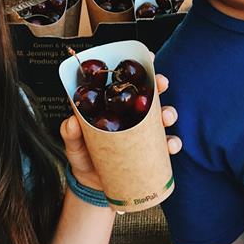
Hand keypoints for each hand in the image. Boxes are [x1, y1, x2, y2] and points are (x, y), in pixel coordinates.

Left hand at [60, 72, 180, 190]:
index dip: (139, 66)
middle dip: (159, 85)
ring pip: (162, 116)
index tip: (147, 57)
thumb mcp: (73, 145)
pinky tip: (171, 145)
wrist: (93, 185)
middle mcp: (132, 115)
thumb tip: (71, 122)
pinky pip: (168, 144)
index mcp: (114, 105)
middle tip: (161, 83)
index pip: (127, 81)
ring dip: (168, 113)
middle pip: (150, 94)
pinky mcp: (152, 152)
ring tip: (165, 117)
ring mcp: (144, 133)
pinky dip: (173, 142)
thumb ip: (70, 134)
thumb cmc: (83, 157)